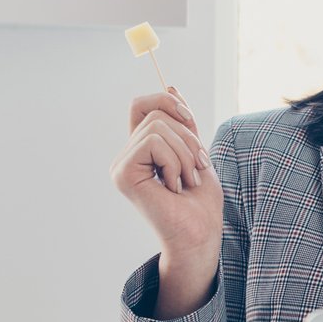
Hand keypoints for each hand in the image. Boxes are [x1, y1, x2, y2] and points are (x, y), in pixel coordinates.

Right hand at [110, 88, 219, 259]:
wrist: (201, 235)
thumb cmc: (201, 203)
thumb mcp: (196, 151)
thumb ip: (182, 123)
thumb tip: (170, 85)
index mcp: (140, 151)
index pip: (142, 106)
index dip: (167, 102)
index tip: (189, 118)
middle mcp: (125, 157)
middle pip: (155, 113)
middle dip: (187, 136)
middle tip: (196, 168)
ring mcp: (121, 166)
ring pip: (156, 126)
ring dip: (185, 153)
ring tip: (187, 180)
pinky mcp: (123, 174)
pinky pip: (153, 142)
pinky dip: (175, 161)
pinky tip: (174, 186)